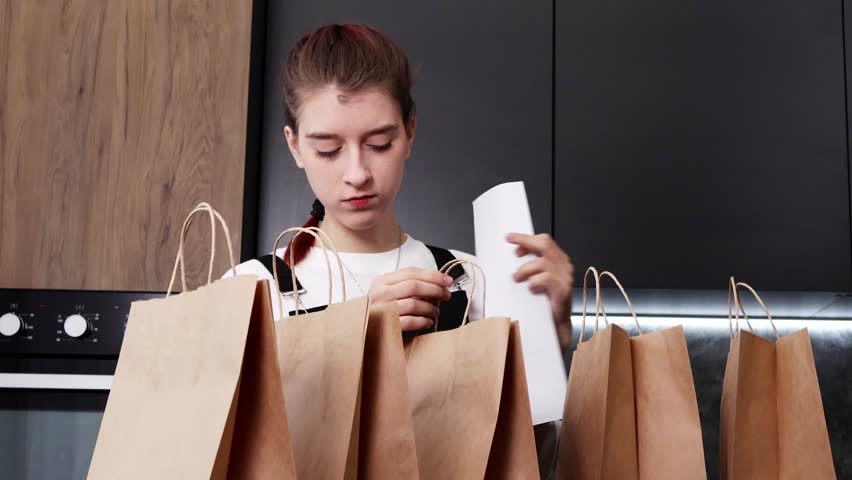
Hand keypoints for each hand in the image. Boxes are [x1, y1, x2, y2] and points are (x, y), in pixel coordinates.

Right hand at [368, 267, 453, 330]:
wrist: (363, 334)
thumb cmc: (380, 314)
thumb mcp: (390, 295)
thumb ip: (409, 288)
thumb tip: (438, 284)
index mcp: (381, 282)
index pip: (411, 272)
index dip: (432, 275)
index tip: (448, 280)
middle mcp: (380, 293)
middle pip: (414, 286)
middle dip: (436, 289)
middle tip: (447, 295)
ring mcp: (382, 310)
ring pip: (414, 303)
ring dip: (431, 308)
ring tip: (436, 313)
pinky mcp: (386, 327)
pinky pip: (411, 321)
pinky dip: (424, 321)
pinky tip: (428, 322)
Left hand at [506, 233, 574, 349]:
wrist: (555, 326)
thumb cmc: (544, 303)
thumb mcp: (535, 280)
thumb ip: (529, 267)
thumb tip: (513, 256)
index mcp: (558, 260)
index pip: (544, 241)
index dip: (526, 239)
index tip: (510, 238)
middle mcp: (564, 266)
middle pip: (545, 245)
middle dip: (525, 242)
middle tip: (511, 248)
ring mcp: (565, 277)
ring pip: (543, 262)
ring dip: (525, 269)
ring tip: (517, 278)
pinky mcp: (563, 290)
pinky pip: (546, 278)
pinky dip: (534, 282)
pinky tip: (530, 289)